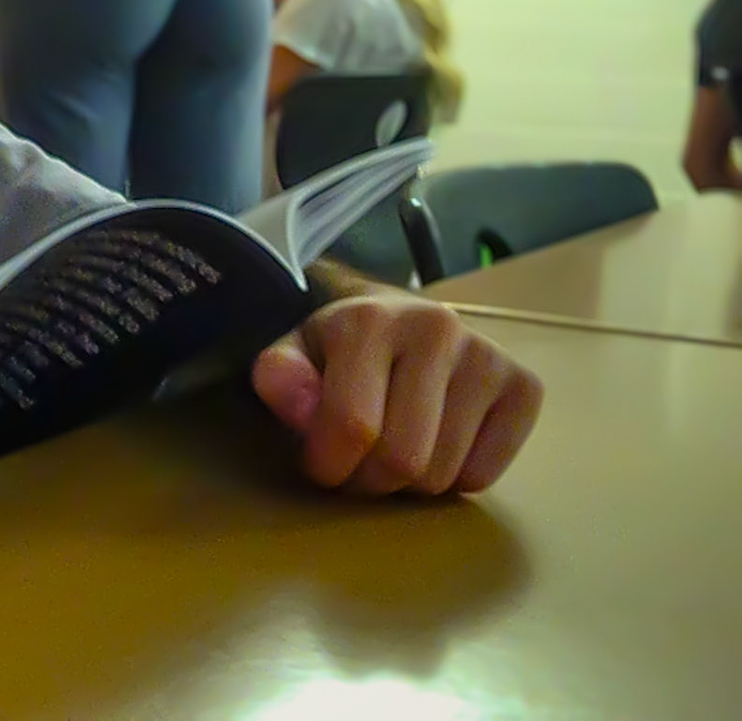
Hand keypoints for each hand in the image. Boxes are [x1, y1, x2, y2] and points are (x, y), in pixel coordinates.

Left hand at [251, 293, 543, 496]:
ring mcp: (488, 356)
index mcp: (370, 319)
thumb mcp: (293, 355)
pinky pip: (484, 476)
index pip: (351, 425)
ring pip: (443, 475)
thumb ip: (280, 377)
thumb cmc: (339, 350)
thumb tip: (302, 410)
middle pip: (403, 458)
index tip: (320, 461)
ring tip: (393, 450)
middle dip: (368, 481)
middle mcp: (437, 329)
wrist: (398, 319)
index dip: (328, 464)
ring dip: (408, 486)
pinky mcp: (525, 387)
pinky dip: (454, 479)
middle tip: (357, 463)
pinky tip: (436, 444)